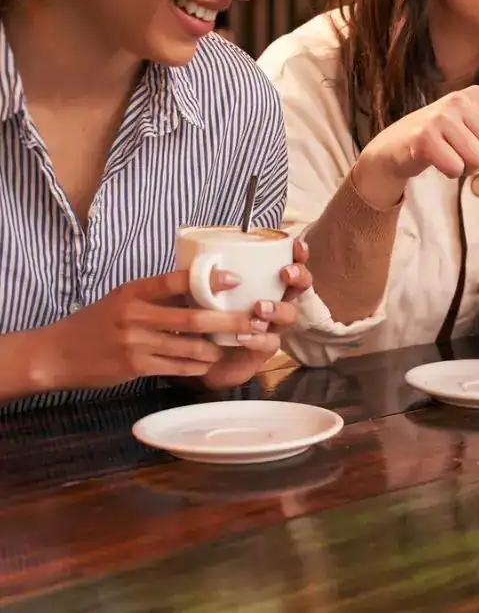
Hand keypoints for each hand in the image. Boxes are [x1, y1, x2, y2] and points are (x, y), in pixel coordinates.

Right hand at [34, 270, 260, 390]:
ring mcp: (135, 342)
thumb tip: (200, 288)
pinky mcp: (135, 366)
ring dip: (216, 347)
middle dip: (228, 320)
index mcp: (134, 292)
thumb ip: (156, 296)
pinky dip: (198, 365)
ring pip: (190, 345)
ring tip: (233, 344)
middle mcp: (135, 314)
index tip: (235, 279)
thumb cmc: (96, 323)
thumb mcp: (122, 299)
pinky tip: (209, 363)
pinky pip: (177, 366)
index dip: (208, 279)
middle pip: (193, 316)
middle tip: (252, 321)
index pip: (176, 280)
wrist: (58, 353)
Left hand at [198, 238, 312, 389]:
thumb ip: (204, 276)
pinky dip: (258, 338)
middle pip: (300, 286)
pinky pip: (270, 343)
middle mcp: (274, 301)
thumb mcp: (201, 291)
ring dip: (278, 308)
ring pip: (290, 315)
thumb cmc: (204, 316)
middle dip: (298, 276)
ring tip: (259, 307)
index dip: (298, 254)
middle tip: (284, 273)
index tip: (295, 245)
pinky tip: (243, 336)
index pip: (289, 263)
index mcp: (264, 282)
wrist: (197, 355)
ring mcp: (273, 325)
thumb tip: (201, 258)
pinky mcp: (264, 349)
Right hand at [354, 85, 478, 207]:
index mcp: (477, 95)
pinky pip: (455, 167)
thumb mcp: (478, 137)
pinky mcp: (424, 136)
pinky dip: (451, 174)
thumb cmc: (441, 141)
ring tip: (453, 160)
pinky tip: (440, 163)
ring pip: (478, 159)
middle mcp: (460, 100)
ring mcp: (441, 116)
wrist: (395, 148)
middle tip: (473, 164)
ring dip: (468, 170)